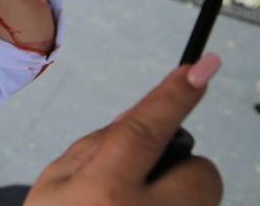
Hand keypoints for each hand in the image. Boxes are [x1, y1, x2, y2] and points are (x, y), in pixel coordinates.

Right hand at [26, 54, 222, 205]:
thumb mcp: (54, 183)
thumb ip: (98, 145)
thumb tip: (143, 114)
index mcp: (104, 192)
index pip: (145, 131)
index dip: (173, 96)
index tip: (203, 67)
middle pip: (202, 173)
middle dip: (180, 171)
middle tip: (141, 187)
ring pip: (204, 199)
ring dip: (179, 198)